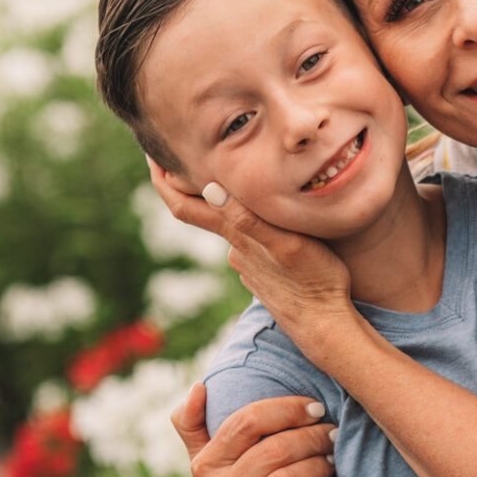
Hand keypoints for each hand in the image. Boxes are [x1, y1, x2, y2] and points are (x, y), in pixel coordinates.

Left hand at [147, 160, 354, 347]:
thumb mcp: (286, 244)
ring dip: (230, 203)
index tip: (150, 155)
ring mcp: (247, 263)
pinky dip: (251, 224)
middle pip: (202, 210)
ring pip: (231, 224)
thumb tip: (210, 189)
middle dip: (195, 183)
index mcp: (235, 236)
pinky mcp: (261, 273)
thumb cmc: (313, 281)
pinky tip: (272, 216)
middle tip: (193, 150)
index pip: (183, 206)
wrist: (326, 326)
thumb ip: (248, 219)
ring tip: (245, 175)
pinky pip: (249, 240)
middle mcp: (234, 249)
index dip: (163, 181)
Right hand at [172, 382, 335, 476]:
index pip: (247, 421)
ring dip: (317, 466)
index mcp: (204, 464)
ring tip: (332, 459)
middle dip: (311, 437)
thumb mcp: (211, 464)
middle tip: (332, 433)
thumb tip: (198, 387)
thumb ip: (196, 425)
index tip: (316, 407)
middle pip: (273, 451)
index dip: (286, 408)